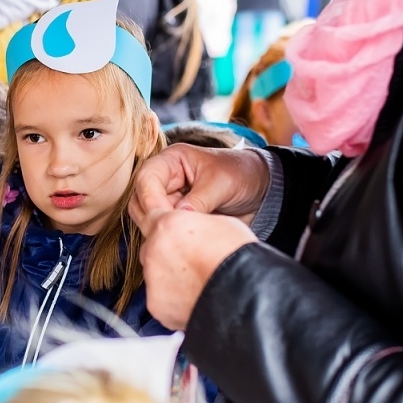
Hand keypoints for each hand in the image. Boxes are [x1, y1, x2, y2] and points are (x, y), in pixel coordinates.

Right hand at [129, 145, 270, 227]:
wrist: (261, 189)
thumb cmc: (241, 174)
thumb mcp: (221, 184)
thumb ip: (199, 200)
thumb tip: (178, 218)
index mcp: (173, 160)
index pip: (146, 178)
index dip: (151, 199)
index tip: (164, 218)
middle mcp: (166, 179)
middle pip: (141, 199)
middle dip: (154, 216)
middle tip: (173, 232)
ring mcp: (170, 199)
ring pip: (149, 217)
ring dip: (163, 228)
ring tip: (183, 237)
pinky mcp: (178, 216)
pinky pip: (164, 228)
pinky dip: (171, 236)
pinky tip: (186, 242)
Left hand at [136, 209, 257, 329]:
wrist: (241, 293)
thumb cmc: (237, 256)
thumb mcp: (220, 223)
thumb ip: (193, 221)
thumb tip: (192, 225)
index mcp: (166, 224)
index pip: (149, 213)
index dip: (164, 223)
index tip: (173, 230)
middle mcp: (152, 249)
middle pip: (152, 246)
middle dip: (167, 250)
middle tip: (192, 258)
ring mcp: (152, 278)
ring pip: (155, 272)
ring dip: (170, 274)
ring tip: (198, 280)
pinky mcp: (156, 304)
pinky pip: (161, 297)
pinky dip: (174, 297)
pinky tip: (195, 295)